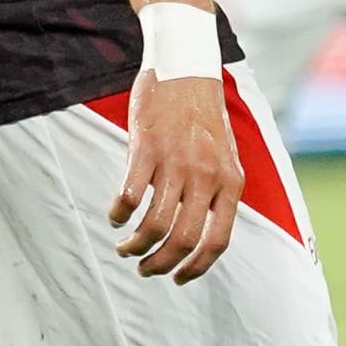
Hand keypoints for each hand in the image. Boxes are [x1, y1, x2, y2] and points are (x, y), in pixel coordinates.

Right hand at [109, 66, 245, 283]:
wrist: (187, 67)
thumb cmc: (202, 115)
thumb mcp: (225, 154)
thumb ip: (217, 190)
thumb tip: (200, 234)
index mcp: (230, 181)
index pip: (218, 240)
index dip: (196, 268)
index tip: (178, 278)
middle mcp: (207, 175)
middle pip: (183, 240)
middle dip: (160, 264)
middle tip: (144, 268)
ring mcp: (177, 161)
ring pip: (155, 224)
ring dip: (136, 245)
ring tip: (125, 247)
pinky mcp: (147, 147)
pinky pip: (130, 195)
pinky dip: (119, 214)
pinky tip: (115, 215)